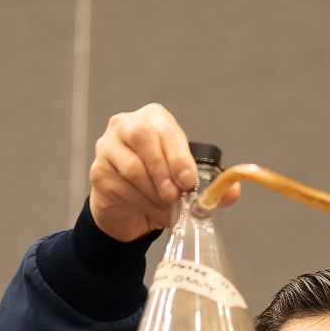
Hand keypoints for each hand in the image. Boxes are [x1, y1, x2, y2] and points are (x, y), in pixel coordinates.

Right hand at [88, 103, 238, 242]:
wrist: (130, 210)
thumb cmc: (160, 185)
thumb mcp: (188, 182)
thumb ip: (211, 185)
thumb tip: (231, 191)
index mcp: (153, 119)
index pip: (165, 128)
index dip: (178, 154)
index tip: (188, 180)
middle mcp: (126, 125)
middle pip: (141, 135)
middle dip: (163, 168)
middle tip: (175, 193)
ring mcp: (108, 147)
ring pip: (131, 165)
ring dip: (154, 191)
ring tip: (168, 208)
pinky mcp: (98, 171)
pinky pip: (121, 186)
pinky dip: (143, 203)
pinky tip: (155, 212)